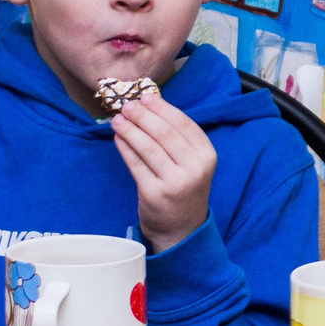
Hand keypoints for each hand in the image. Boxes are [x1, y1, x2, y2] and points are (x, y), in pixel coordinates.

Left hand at [114, 95, 216, 253]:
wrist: (181, 228)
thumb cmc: (184, 188)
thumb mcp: (192, 163)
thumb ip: (177, 138)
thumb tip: (148, 105)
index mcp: (207, 155)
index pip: (183, 124)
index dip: (162, 108)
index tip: (145, 97)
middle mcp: (194, 168)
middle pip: (165, 133)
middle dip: (143, 116)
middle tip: (127, 106)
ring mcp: (175, 182)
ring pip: (148, 147)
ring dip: (130, 130)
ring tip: (118, 119)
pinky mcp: (154, 193)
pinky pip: (136, 164)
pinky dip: (125, 148)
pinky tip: (118, 138)